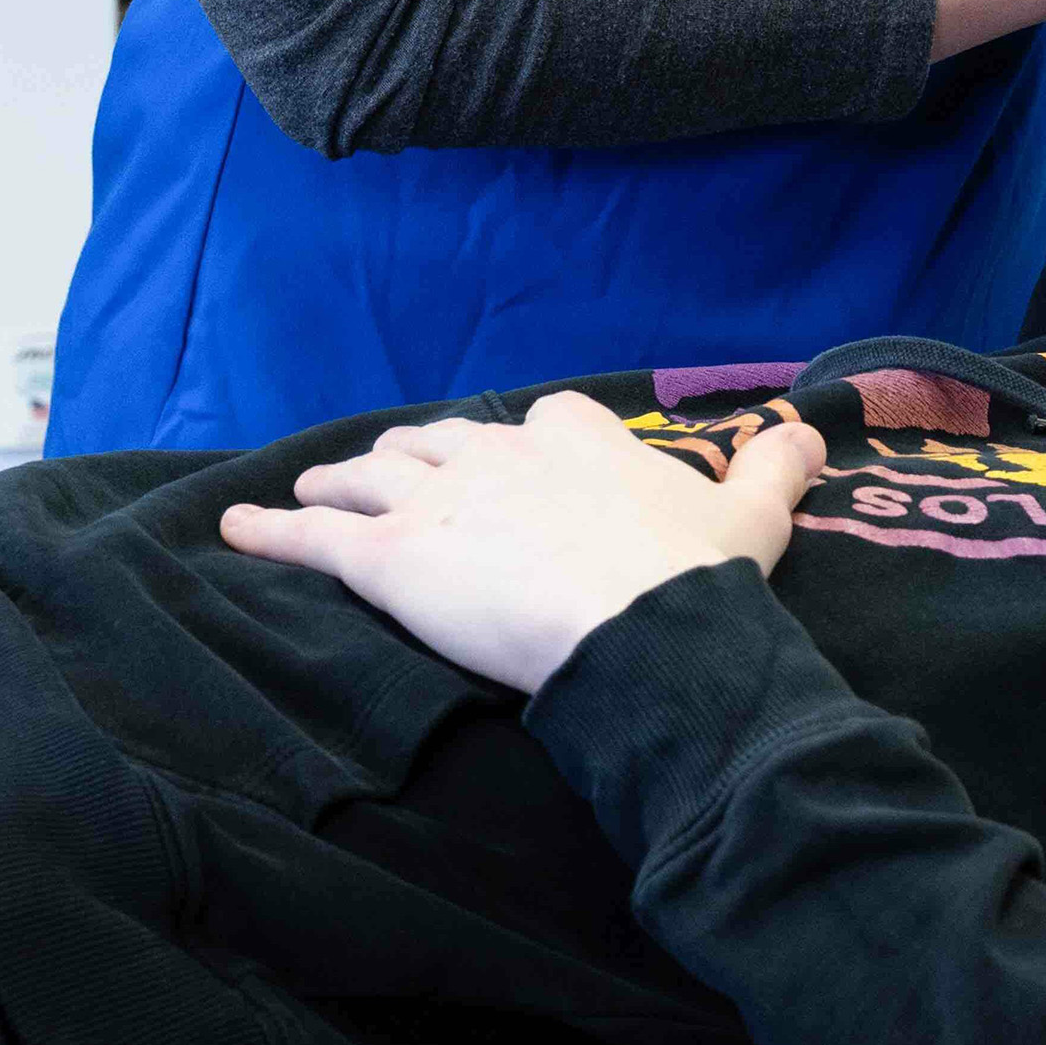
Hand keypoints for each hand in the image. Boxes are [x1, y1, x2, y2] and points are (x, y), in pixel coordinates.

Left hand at [220, 394, 829, 692]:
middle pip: (442, 438)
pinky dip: (269, 533)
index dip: (528, 440)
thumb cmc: (694, 576)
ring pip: (371, 476)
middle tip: (395, 471)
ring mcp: (438, 499)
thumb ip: (775, 466)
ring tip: (315, 488)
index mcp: (580, 441)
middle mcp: (501, 453)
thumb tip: (812, 427)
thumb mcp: (752, 515)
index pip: (545, 418)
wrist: (638, 626)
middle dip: (416, 454)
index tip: (521, 455)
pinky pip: (314, 537)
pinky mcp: (389, 556)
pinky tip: (233, 530)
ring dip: (340, 481)